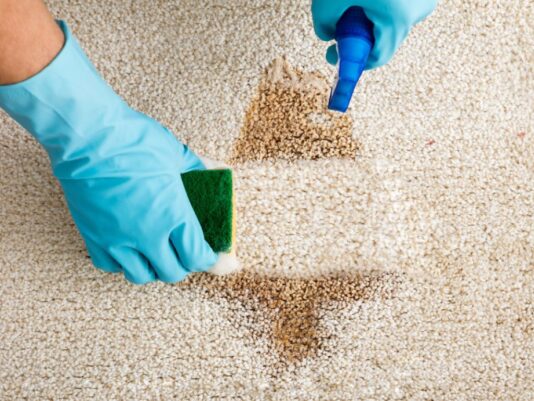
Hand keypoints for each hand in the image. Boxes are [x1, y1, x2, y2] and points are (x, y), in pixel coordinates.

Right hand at [0, 21, 228, 283]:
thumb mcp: (176, 153)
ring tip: (157, 253)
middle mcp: (147, 234)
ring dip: (154, 269)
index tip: (213, 257)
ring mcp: (118, 239)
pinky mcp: (93, 236)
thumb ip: (198, 170)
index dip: (210, 261)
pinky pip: (110, 266)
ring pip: (141, 276)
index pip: (198, 256)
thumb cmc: (134, 140)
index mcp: (173, 214)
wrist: (87, 135)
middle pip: (172, 272)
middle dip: (184, 265)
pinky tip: (128, 248)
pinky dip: (122, 263)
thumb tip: (213, 173)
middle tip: (185, 253)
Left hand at [312, 0, 436, 68]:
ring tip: (352, 1)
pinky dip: (382, 4)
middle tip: (338, 26)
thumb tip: (328, 35)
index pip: (378, 57)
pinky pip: (401, 5)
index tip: (334, 55)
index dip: (353, 61)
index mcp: (398, 19)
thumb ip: (323, 25)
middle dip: (360, 37)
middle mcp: (417, 11)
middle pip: (386, 39)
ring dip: (370, 19)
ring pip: (393, 21)